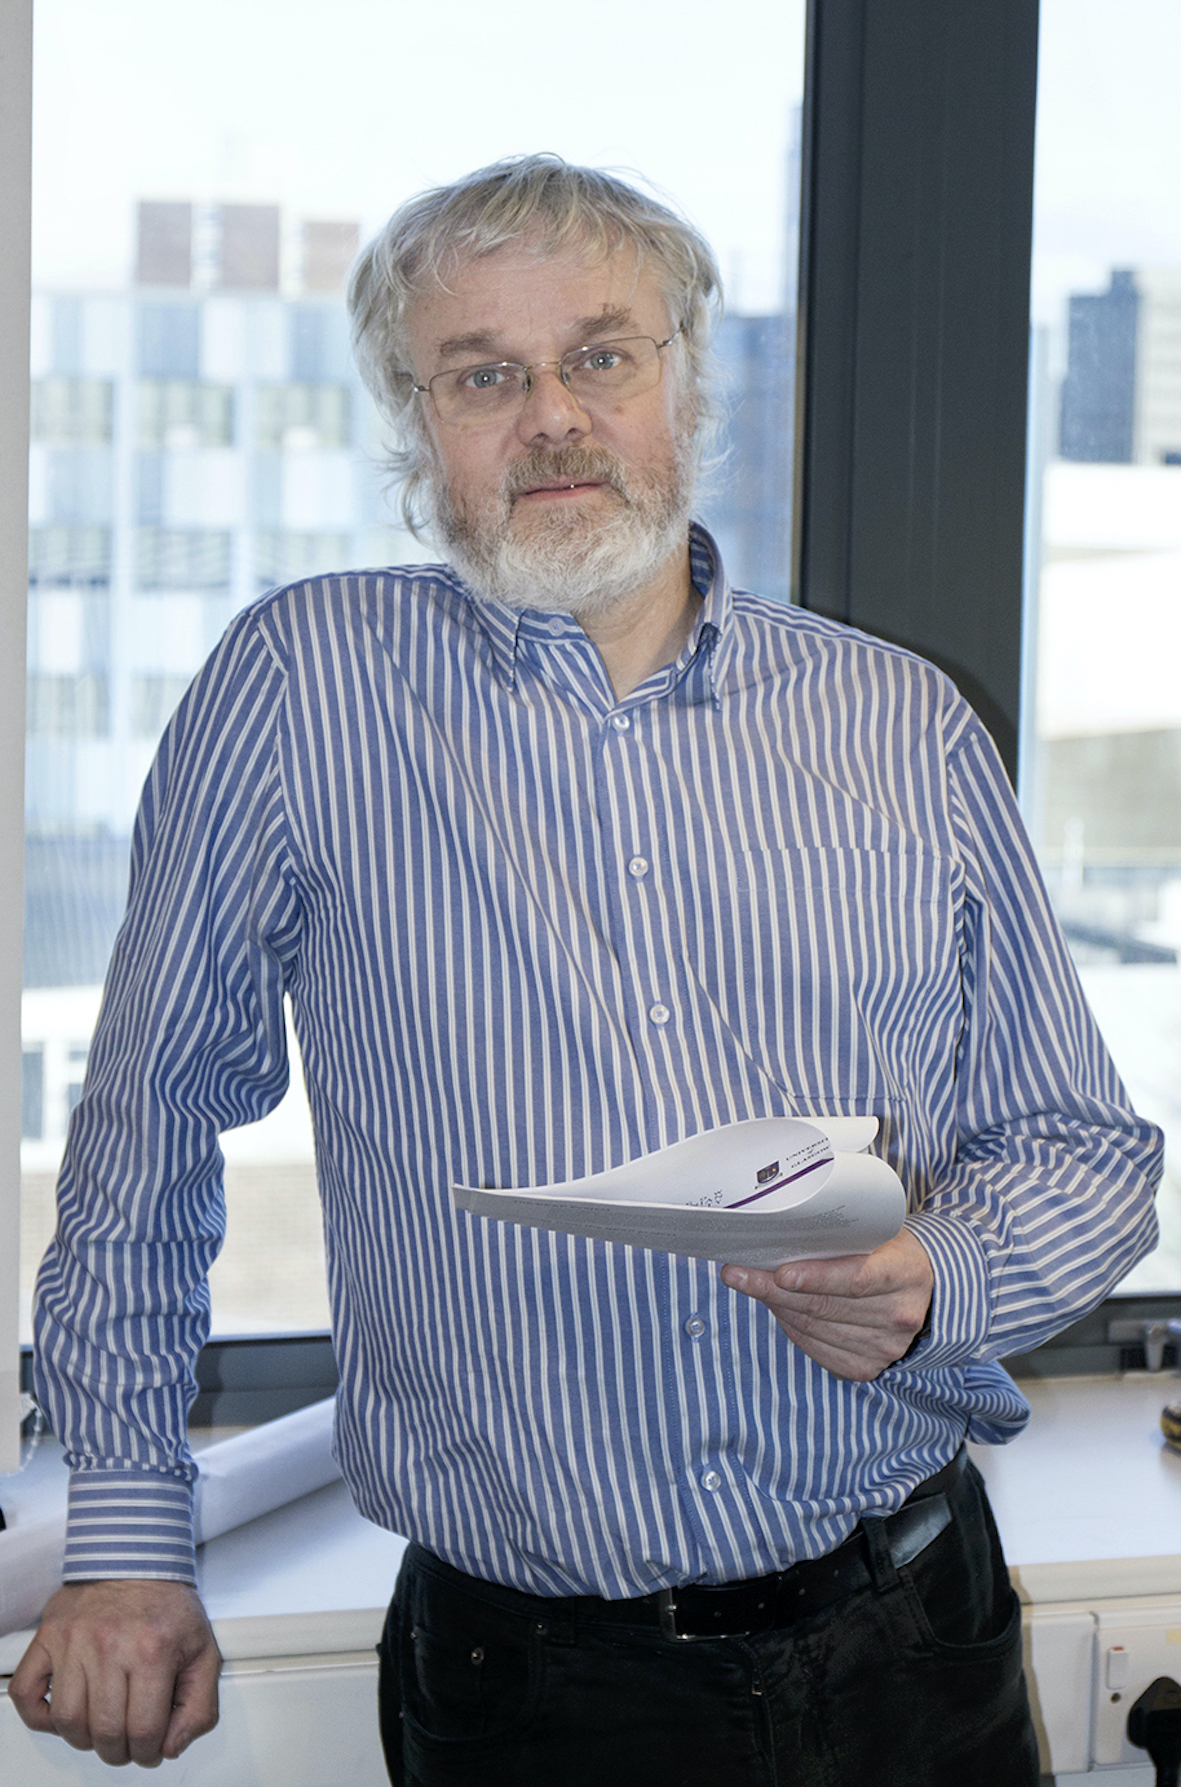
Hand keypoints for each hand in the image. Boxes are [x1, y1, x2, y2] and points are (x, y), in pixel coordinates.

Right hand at [9, 1579, 220, 1767]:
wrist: (138, 1557)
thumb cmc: (168, 1605)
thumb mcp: (203, 1650)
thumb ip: (200, 1705)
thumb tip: (172, 1746)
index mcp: (152, 1650)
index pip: (143, 1731)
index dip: (148, 1751)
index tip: (151, 1748)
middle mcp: (110, 1646)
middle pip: (104, 1732)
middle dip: (118, 1750)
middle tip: (126, 1743)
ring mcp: (74, 1641)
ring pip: (67, 1720)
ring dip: (84, 1738)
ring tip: (101, 1728)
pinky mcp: (48, 1636)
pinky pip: (26, 1692)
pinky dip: (39, 1715)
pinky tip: (63, 1714)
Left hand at [720, 1228, 934, 1381]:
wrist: (927, 1290)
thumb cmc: (890, 1253)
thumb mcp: (878, 1234)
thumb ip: (841, 1238)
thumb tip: (780, 1236)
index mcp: (906, 1273)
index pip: (856, 1279)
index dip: (816, 1278)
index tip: (781, 1272)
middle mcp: (899, 1316)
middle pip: (824, 1306)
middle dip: (772, 1289)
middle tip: (737, 1273)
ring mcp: (884, 1348)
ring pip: (813, 1328)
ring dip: (776, 1306)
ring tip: (750, 1283)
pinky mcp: (866, 1368)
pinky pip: (815, 1349)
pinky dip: (790, 1327)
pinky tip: (778, 1308)